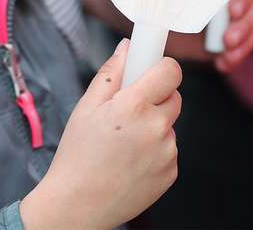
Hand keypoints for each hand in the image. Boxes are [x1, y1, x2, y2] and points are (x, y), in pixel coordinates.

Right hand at [20, 41, 180, 229]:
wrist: (79, 204)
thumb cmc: (78, 155)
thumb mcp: (86, 107)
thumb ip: (111, 72)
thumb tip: (128, 47)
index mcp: (133, 106)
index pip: (171, 71)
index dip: (161, 67)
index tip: (152, 70)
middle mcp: (156, 128)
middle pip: (174, 96)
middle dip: (156, 97)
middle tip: (129, 110)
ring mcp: (167, 152)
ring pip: (169, 124)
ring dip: (154, 126)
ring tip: (124, 142)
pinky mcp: (171, 172)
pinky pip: (169, 149)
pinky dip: (155, 150)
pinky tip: (131, 160)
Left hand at [168, 0, 252, 72]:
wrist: (151, 15)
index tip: (232, 11)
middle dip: (244, 24)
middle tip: (227, 39)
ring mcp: (234, 14)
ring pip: (252, 27)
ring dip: (243, 43)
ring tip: (225, 53)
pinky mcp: (229, 36)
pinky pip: (242, 47)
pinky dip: (234, 57)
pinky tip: (222, 63)